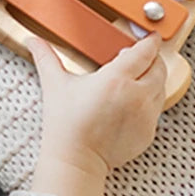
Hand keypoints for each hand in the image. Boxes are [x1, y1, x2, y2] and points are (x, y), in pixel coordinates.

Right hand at [27, 33, 165, 195]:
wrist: (76, 159)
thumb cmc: (65, 123)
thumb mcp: (55, 84)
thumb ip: (46, 57)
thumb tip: (33, 41)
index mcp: (116, 79)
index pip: (145, 51)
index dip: (149, 41)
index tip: (149, 36)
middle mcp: (136, 95)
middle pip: (159, 67)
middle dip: (153, 59)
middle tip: (141, 56)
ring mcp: (146, 115)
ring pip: (161, 87)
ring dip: (153, 79)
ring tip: (137, 78)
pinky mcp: (149, 131)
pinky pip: (157, 110)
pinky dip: (149, 102)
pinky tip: (132, 103)